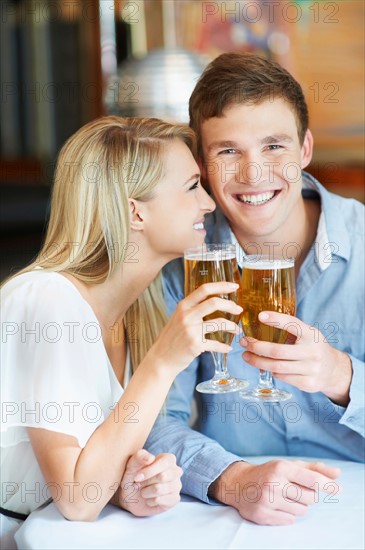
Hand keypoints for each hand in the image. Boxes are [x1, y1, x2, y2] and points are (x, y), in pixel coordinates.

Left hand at [114, 450, 182, 516]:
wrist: (131, 496)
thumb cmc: (134, 476)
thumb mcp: (132, 464)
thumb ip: (140, 457)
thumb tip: (150, 458)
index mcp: (168, 459)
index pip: (165, 462)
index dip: (150, 470)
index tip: (137, 477)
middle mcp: (176, 471)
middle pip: (162, 476)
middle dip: (146, 482)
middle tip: (140, 484)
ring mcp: (177, 486)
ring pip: (159, 489)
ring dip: (146, 492)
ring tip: (144, 491)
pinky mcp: (174, 499)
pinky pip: (160, 501)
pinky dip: (149, 501)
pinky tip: (149, 499)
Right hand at [149, 282, 241, 373]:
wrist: (161, 358)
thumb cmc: (172, 338)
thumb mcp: (178, 317)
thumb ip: (192, 309)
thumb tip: (214, 301)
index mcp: (183, 306)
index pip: (204, 289)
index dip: (222, 286)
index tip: (235, 287)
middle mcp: (186, 315)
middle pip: (214, 302)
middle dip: (230, 305)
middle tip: (239, 310)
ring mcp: (191, 330)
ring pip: (219, 322)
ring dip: (232, 326)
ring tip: (237, 330)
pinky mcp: (195, 345)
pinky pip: (216, 343)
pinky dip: (224, 347)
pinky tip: (228, 348)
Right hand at [210, 459, 340, 524]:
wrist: (238, 483)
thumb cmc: (269, 473)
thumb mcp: (289, 465)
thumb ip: (314, 469)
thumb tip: (337, 474)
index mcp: (281, 467)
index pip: (312, 479)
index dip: (327, 485)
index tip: (338, 489)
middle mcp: (273, 483)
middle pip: (310, 498)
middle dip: (308, 496)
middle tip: (295, 490)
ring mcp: (267, 500)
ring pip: (302, 511)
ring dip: (298, 506)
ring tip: (284, 497)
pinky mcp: (262, 515)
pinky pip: (289, 520)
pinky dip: (288, 515)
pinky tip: (277, 505)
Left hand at [240, 311, 351, 405]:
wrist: (334, 369)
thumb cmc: (313, 346)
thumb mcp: (307, 333)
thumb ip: (289, 327)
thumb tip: (260, 319)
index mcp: (311, 335)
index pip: (293, 324)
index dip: (276, 319)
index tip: (260, 316)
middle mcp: (313, 352)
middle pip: (277, 351)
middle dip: (256, 347)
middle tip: (244, 342)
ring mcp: (311, 369)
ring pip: (276, 367)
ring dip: (257, 361)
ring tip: (246, 356)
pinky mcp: (308, 384)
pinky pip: (282, 377)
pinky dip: (272, 371)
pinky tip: (266, 366)